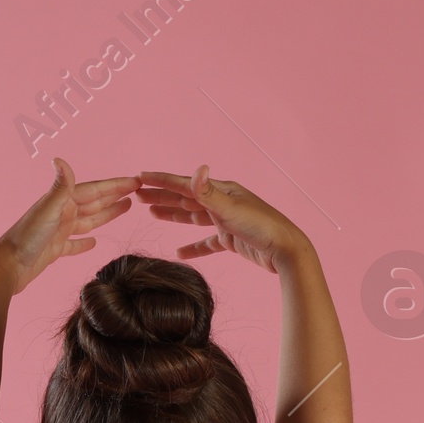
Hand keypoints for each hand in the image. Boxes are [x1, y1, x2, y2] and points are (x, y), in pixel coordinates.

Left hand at [0, 159, 138, 292]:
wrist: (8, 266)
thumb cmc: (26, 237)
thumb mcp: (48, 209)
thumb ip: (60, 187)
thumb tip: (59, 159)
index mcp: (63, 201)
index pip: (95, 190)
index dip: (116, 186)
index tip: (135, 181)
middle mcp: (62, 213)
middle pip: (95, 203)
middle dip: (115, 196)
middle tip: (136, 191)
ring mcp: (59, 231)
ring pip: (88, 221)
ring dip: (106, 214)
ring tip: (124, 208)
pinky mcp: (55, 250)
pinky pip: (75, 244)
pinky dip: (85, 243)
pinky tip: (94, 243)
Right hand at [135, 167, 304, 271]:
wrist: (285, 251)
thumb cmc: (261, 227)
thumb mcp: (231, 208)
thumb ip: (209, 193)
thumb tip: (197, 169)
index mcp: (221, 190)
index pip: (183, 184)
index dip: (160, 181)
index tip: (139, 178)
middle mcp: (222, 201)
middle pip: (185, 198)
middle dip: (161, 196)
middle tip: (138, 196)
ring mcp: (226, 220)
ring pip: (193, 217)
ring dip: (173, 215)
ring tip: (152, 214)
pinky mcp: (231, 240)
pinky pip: (206, 243)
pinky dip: (193, 248)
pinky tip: (179, 253)